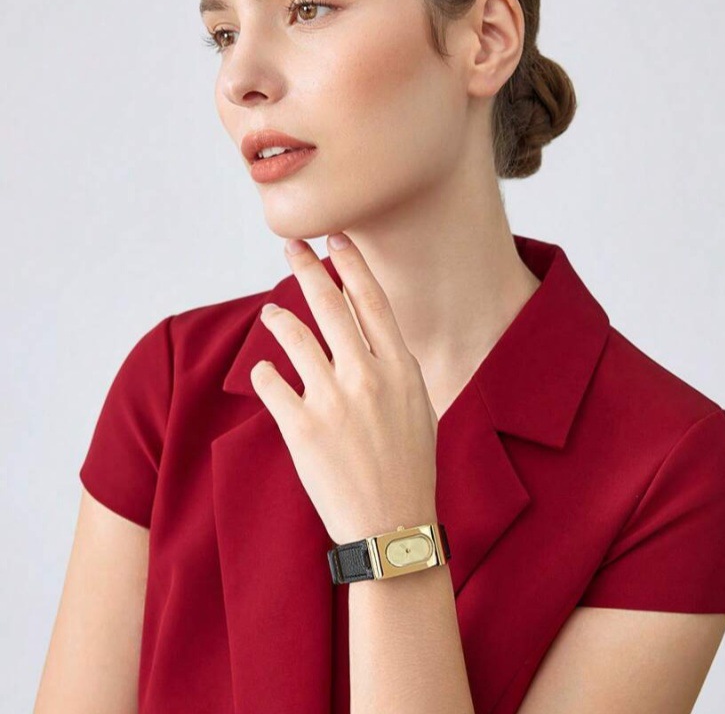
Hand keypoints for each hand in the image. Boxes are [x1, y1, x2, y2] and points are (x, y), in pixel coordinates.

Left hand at [250, 232, 438, 545]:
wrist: (392, 527)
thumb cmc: (410, 468)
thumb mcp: (418, 408)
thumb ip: (394, 369)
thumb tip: (371, 337)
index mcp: (399, 369)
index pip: (371, 301)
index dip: (351, 264)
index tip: (336, 237)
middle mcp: (366, 377)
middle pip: (330, 305)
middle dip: (308, 267)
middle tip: (291, 245)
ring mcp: (332, 401)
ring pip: (293, 336)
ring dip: (278, 318)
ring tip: (272, 312)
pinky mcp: (301, 428)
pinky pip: (271, 383)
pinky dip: (264, 372)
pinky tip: (266, 372)